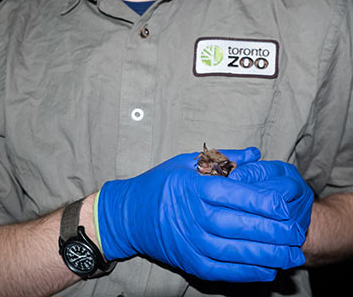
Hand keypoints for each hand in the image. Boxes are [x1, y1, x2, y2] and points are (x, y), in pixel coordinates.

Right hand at [96, 149, 304, 281]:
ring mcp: (189, 241)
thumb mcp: (186, 162)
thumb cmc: (159, 183)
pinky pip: (221, 270)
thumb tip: (255, 153)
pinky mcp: (189, 261)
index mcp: (193, 187)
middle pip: (237, 225)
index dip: (260, 201)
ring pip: (233, 251)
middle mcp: (192, 215)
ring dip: (265, 254)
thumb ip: (223, 158)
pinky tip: (267, 269)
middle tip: (296, 231)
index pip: (231, 195)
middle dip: (271, 230)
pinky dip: (245, 272)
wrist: (130, 214)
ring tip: (291, 253)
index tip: (284, 204)